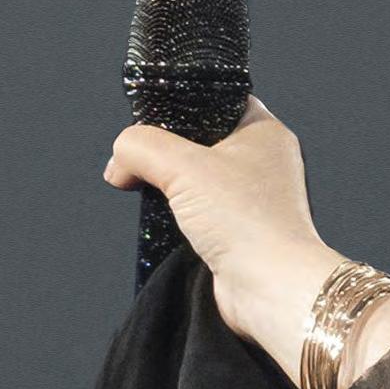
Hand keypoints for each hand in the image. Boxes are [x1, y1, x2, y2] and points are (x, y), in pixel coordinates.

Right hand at [102, 94, 330, 342]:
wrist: (270, 288)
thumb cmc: (246, 222)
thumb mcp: (181, 167)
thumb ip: (141, 148)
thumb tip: (119, 160)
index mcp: (264, 131)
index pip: (216, 100)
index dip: (179, 106)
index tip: (148, 121)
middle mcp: (263, 162)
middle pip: (200, 140)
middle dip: (165, 151)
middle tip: (139, 161)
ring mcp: (253, 199)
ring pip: (197, 179)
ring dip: (169, 187)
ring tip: (149, 192)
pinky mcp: (240, 231)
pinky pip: (200, 213)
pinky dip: (179, 217)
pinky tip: (165, 223)